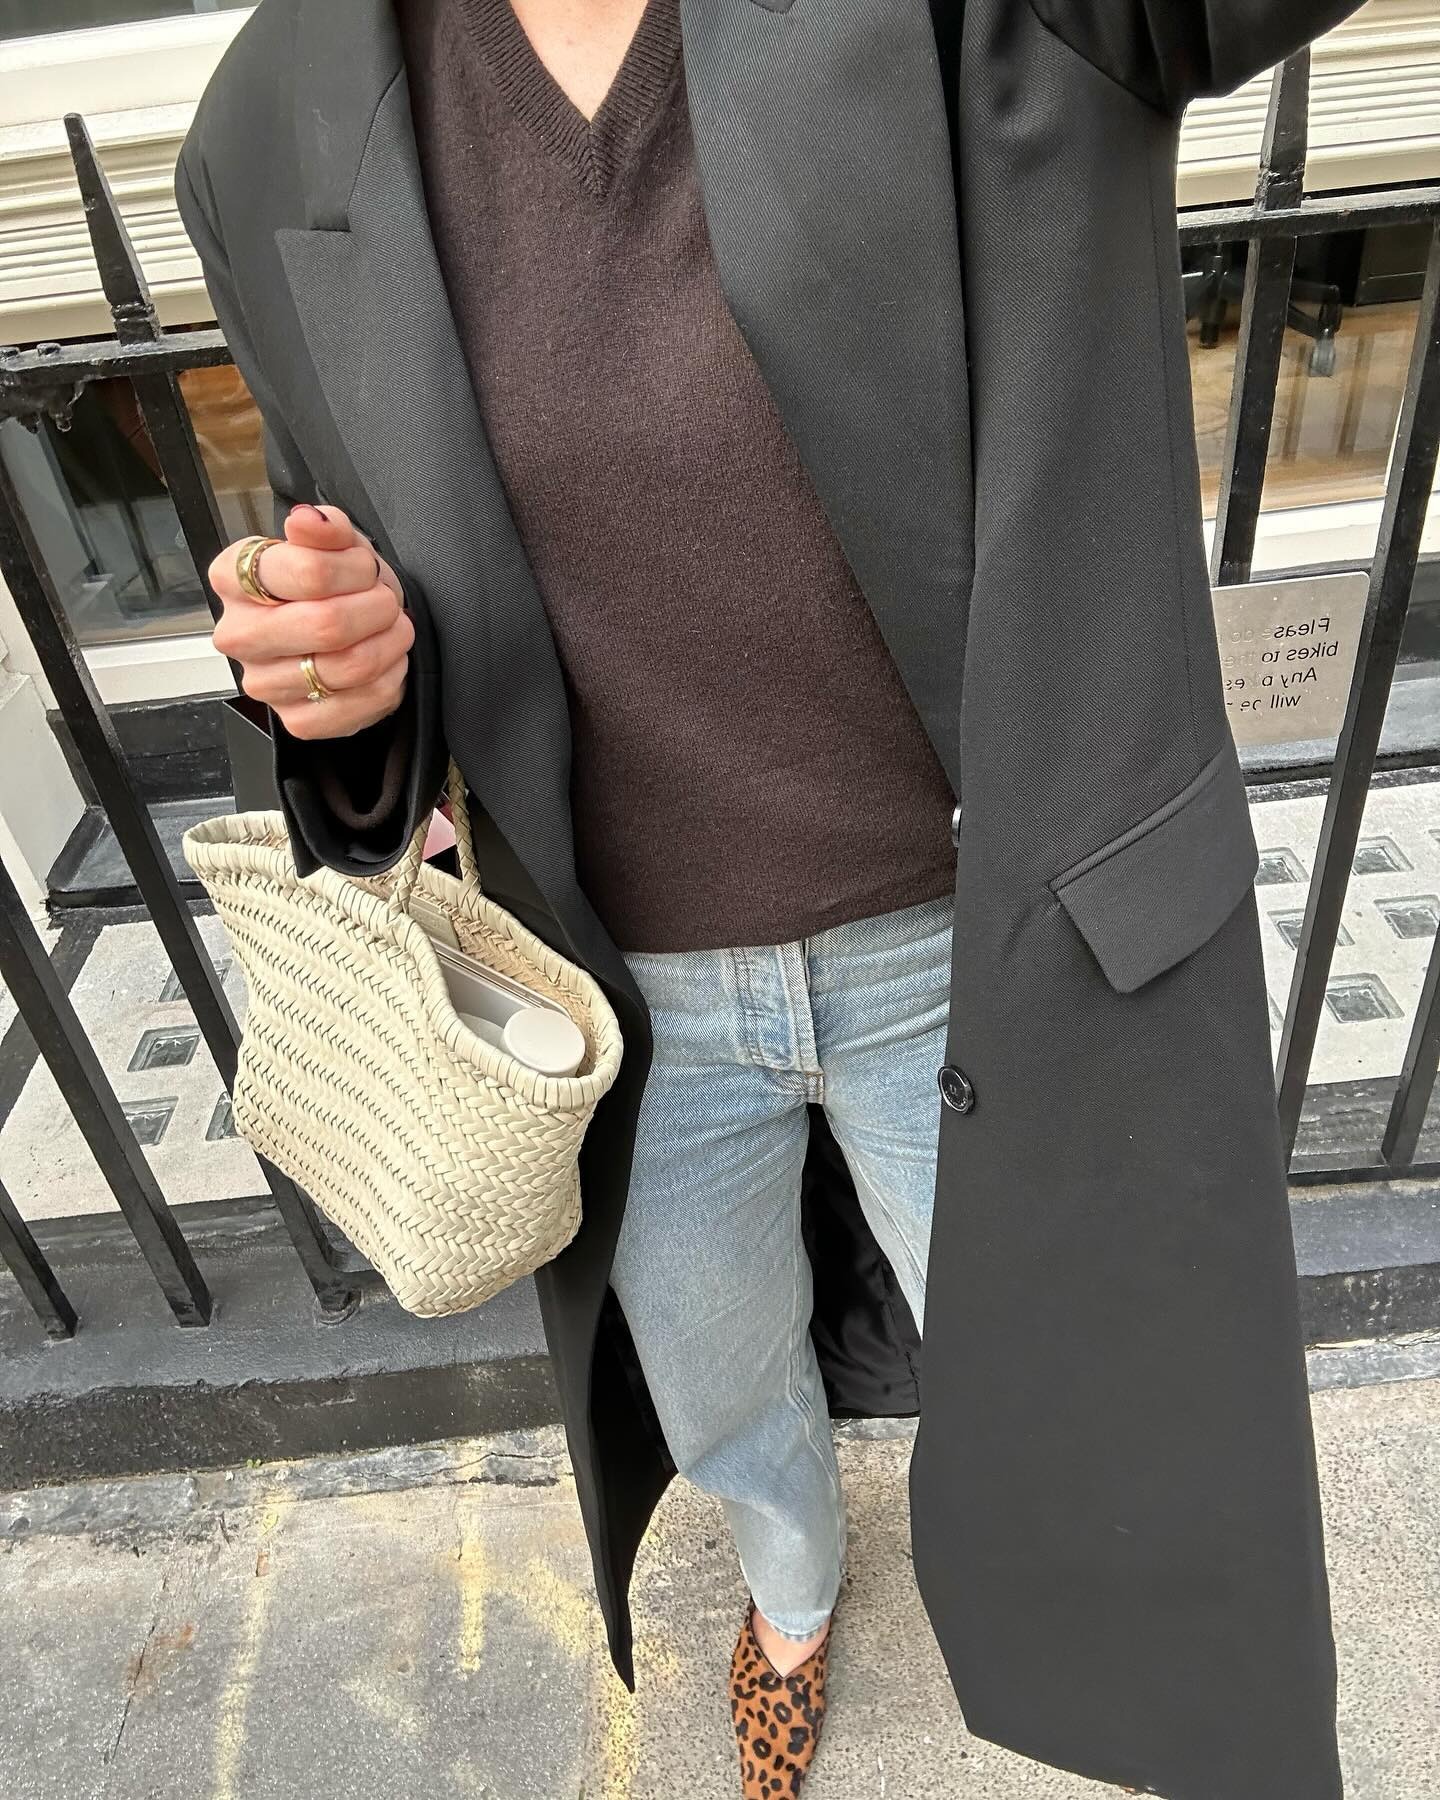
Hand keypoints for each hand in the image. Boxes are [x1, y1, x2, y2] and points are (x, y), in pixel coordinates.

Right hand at [209, 504, 413, 740]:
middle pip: (328, 625)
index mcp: (233, 578)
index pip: (309, 572)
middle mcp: (238, 634)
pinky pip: (360, 702)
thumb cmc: (332, 585)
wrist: (343, 631)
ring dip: (389, 642)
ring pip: (350, 665)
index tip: (365, 569)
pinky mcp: (294, 720)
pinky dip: (389, 679)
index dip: (356, 569)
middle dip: (377, 608)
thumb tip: (308, 520)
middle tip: (385, 601)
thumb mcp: (335, 542)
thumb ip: (325, 526)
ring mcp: (263, 682)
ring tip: (391, 628)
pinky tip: (385, 661)